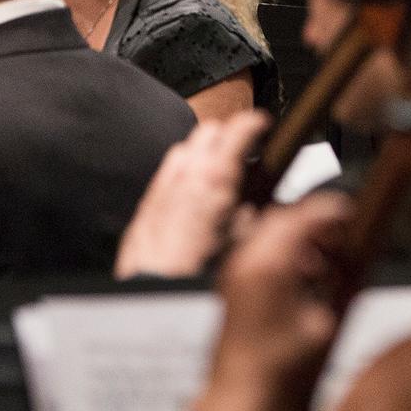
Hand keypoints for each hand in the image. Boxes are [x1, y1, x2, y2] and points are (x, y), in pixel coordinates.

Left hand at [116, 110, 268, 278]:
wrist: (155, 288)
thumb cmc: (197, 271)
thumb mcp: (245, 242)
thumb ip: (255, 216)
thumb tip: (258, 209)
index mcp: (216, 178)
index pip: (238, 129)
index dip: (255, 123)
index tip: (262, 124)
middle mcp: (187, 174)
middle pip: (209, 130)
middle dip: (227, 134)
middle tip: (242, 148)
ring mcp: (164, 185)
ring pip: (185, 147)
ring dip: (202, 152)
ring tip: (216, 170)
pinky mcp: (148, 201)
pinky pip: (166, 173)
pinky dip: (181, 173)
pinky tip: (189, 193)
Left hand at [210, 193, 358, 388]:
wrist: (243, 386)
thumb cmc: (281, 363)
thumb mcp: (324, 323)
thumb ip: (339, 285)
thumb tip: (352, 262)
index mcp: (271, 265)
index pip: (303, 218)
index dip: (329, 210)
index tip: (348, 212)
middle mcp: (247, 261)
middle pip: (284, 217)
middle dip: (313, 220)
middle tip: (339, 233)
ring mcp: (235, 271)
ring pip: (267, 230)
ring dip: (296, 235)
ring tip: (321, 260)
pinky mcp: (231, 283)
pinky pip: (255, 247)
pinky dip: (280, 249)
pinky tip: (299, 272)